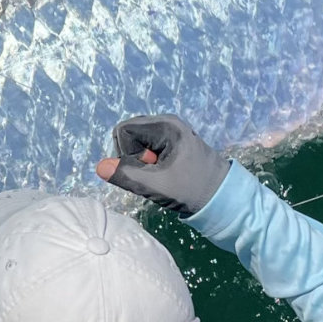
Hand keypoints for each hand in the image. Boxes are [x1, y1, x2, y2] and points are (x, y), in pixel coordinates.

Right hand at [95, 114, 229, 215]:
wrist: (222, 198)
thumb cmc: (192, 190)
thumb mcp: (157, 186)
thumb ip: (127, 175)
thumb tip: (100, 167)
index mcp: (166, 126)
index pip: (123, 130)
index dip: (125, 152)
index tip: (147, 168)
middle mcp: (168, 123)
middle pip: (128, 134)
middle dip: (132, 156)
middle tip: (155, 172)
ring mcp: (171, 131)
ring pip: (136, 142)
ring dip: (141, 161)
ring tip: (162, 173)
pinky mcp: (173, 141)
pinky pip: (146, 147)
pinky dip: (149, 162)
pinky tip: (165, 172)